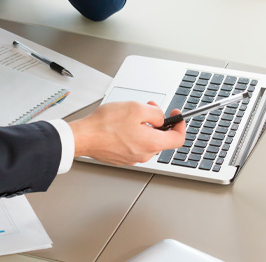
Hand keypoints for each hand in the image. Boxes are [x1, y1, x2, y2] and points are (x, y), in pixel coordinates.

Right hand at [69, 101, 185, 164]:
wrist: (85, 137)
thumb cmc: (106, 124)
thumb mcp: (136, 108)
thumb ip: (155, 112)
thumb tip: (161, 117)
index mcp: (152, 143)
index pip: (178, 139)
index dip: (180, 125)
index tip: (177, 116)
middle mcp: (144, 154)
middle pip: (161, 138)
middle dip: (158, 122)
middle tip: (149, 107)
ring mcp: (132, 158)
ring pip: (146, 140)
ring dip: (144, 126)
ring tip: (130, 114)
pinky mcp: (121, 157)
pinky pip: (134, 144)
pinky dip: (133, 133)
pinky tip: (121, 124)